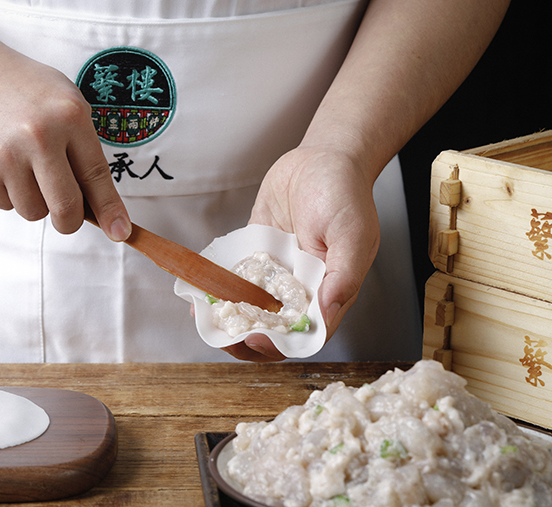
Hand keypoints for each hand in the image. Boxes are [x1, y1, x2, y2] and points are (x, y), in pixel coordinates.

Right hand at [0, 54, 130, 240]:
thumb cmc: (28, 92)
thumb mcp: (68, 103)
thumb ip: (85, 150)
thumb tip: (99, 207)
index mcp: (69, 117)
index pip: (96, 176)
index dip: (109, 210)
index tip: (120, 232)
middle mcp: (38, 136)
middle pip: (65, 208)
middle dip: (70, 221)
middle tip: (68, 216)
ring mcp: (4, 155)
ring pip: (33, 212)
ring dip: (35, 201)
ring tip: (27, 169)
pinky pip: (4, 205)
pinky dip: (8, 193)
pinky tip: (3, 164)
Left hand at [222, 146, 379, 360]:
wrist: (322, 156)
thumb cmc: (345, 193)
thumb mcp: (353, 234)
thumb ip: (344, 275)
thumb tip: (328, 311)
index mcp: (329, 290)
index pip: (305, 333)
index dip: (281, 344)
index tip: (256, 341)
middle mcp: (301, 287)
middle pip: (274, 328)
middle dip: (248, 337)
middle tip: (224, 335)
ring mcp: (276, 272)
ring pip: (251, 307)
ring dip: (228, 318)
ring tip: (205, 319)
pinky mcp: (256, 253)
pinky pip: (235, 276)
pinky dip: (218, 288)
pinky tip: (198, 294)